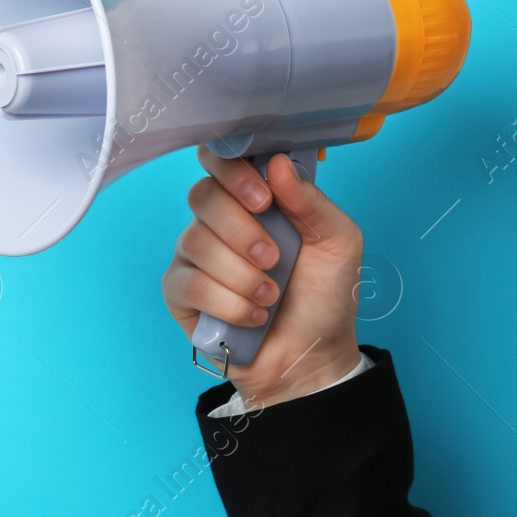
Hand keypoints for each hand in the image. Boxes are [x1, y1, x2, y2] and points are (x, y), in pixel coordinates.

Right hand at [162, 146, 363, 406]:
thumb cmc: (325, 296)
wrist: (312, 356)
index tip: (262, 198)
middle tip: (274, 259)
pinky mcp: (179, 291)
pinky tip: (251, 317)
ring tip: (270, 297)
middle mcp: (217, 220)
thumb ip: (311, 201)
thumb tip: (277, 163)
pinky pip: (189, 283)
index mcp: (253, 199)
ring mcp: (194, 255)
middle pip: (203, 196)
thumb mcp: (337, 243)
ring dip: (242, 275)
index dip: (232, 170)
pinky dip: (228, 302)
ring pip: (197, 242)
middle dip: (242, 231)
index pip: (220, 159)